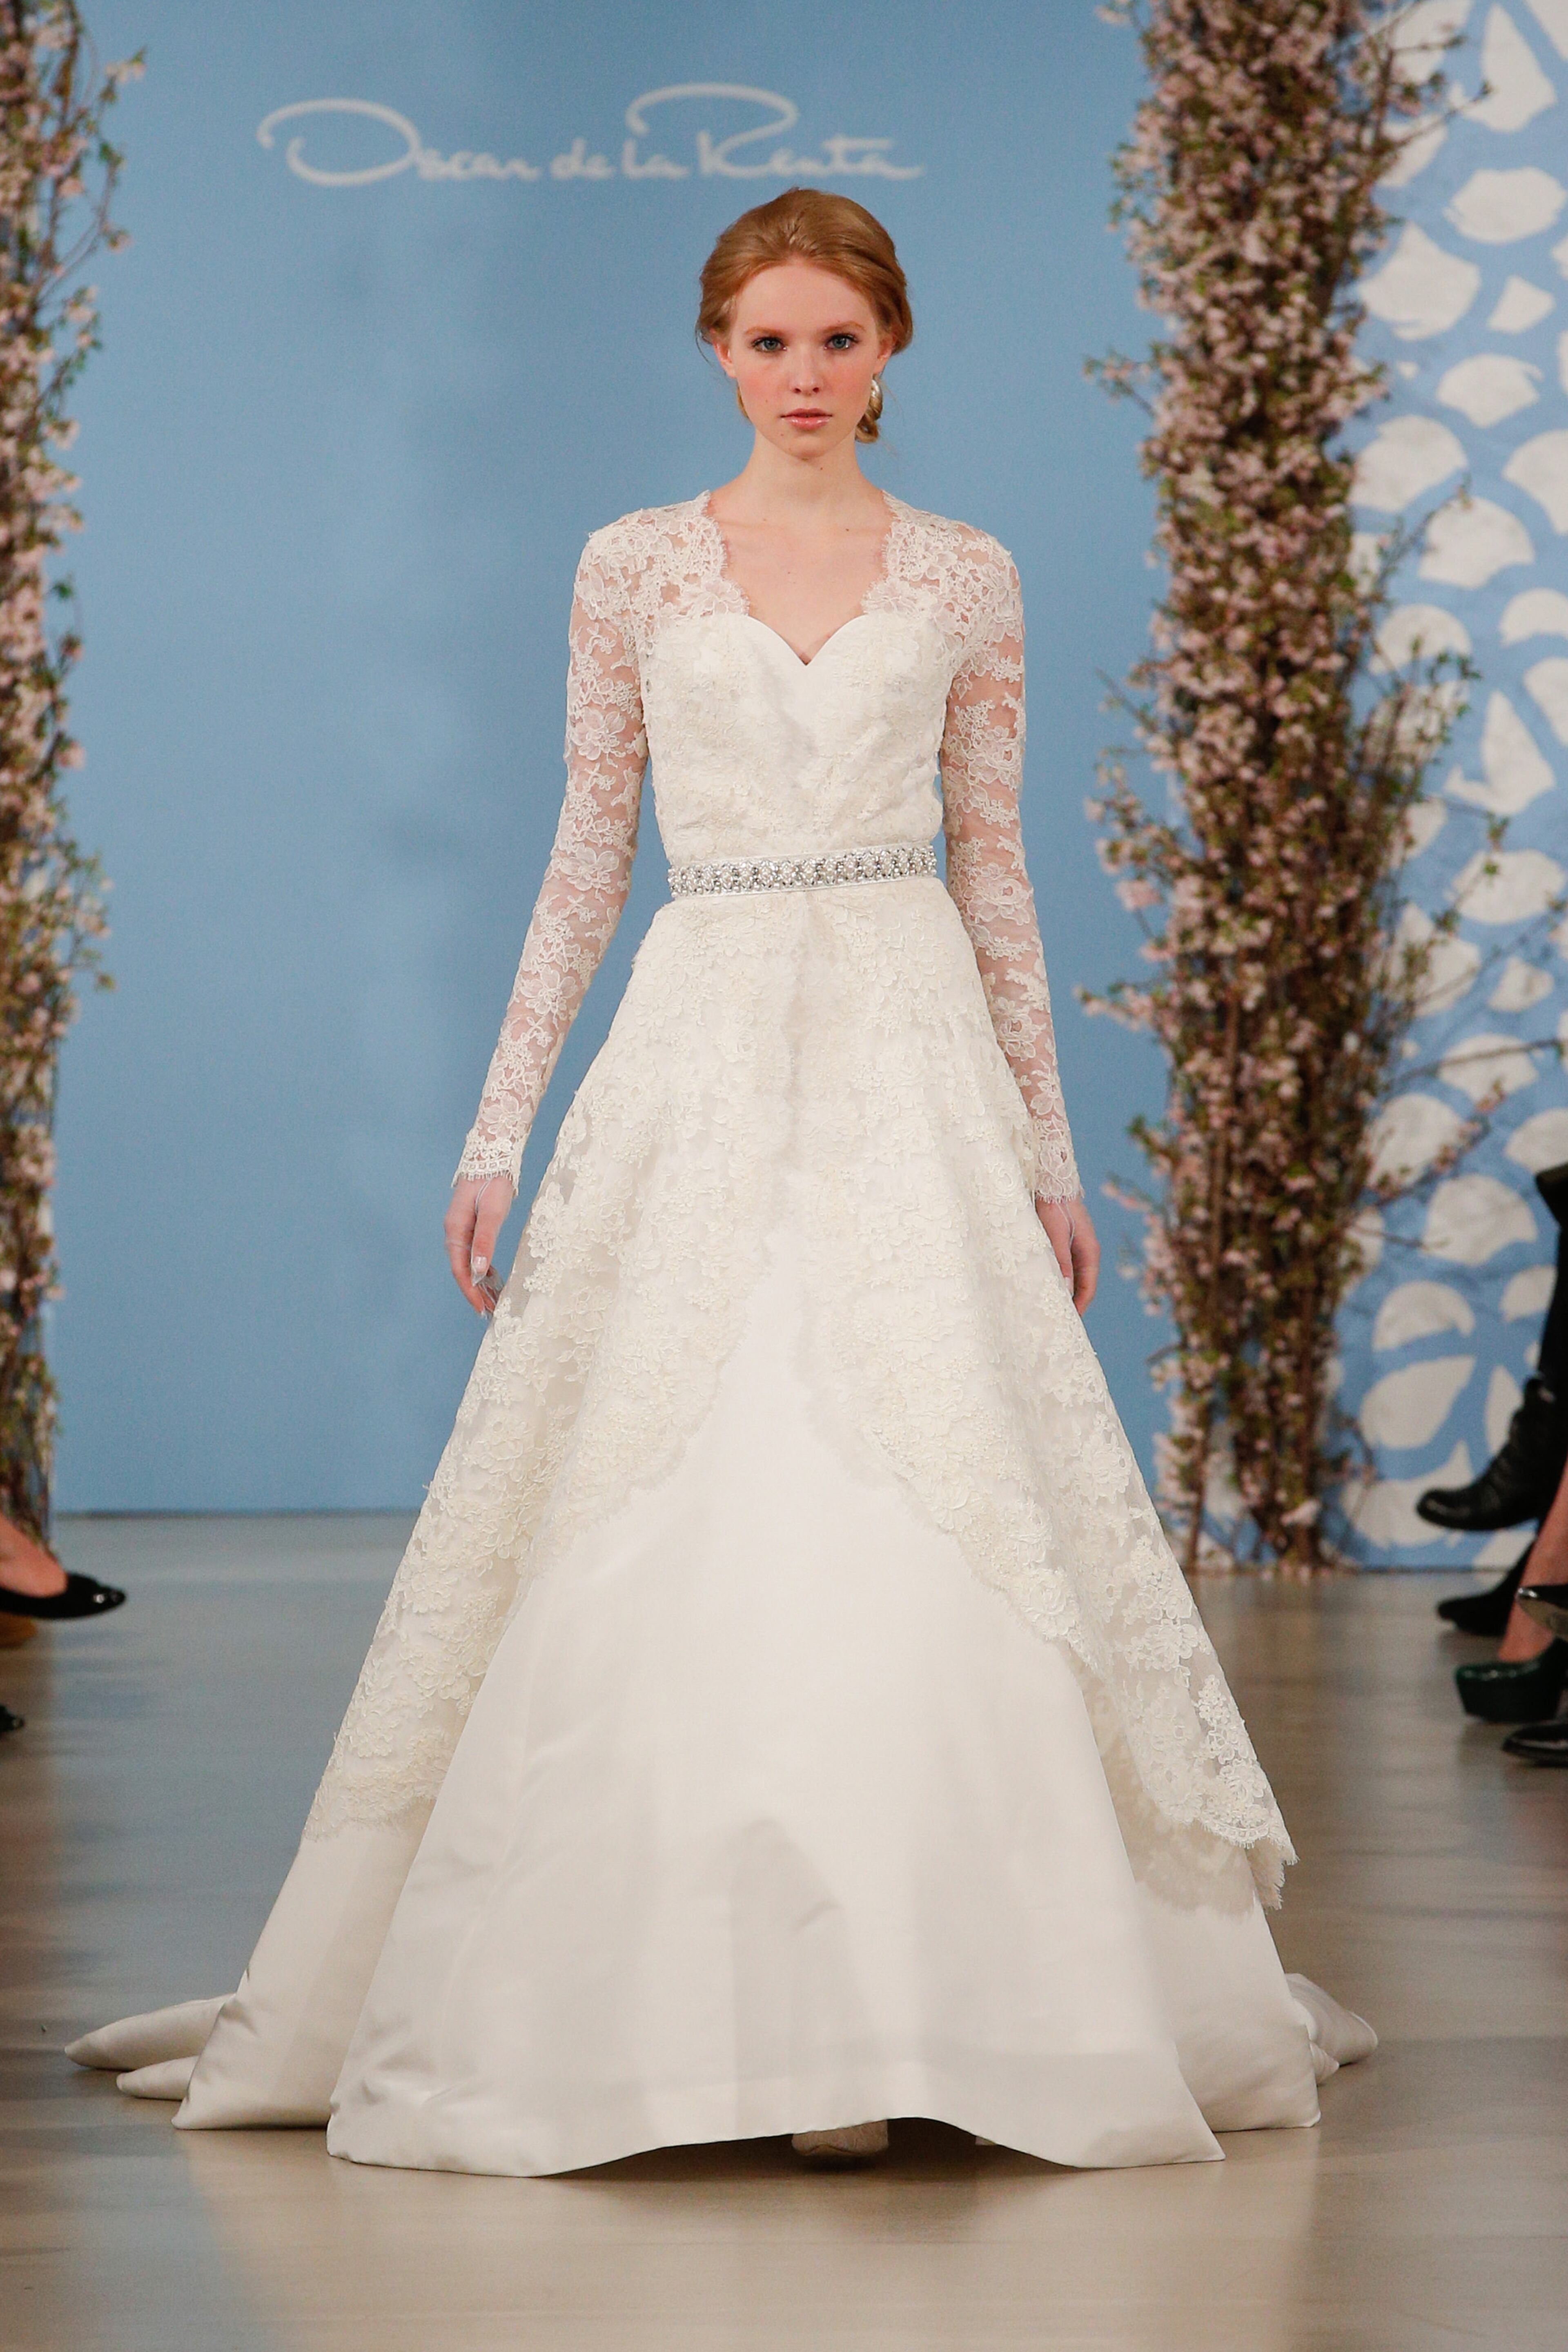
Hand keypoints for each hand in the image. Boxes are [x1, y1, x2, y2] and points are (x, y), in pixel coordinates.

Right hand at [445, 1173, 515, 1313]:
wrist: (492, 1156)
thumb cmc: (493, 1182)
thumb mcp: (493, 1213)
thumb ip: (485, 1241)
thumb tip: (479, 1270)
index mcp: (455, 1230)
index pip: (460, 1269)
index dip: (470, 1291)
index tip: (481, 1309)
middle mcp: (455, 1231)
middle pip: (463, 1269)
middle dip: (476, 1292)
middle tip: (491, 1312)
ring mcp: (462, 1228)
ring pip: (468, 1262)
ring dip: (480, 1282)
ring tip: (494, 1301)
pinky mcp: (471, 1224)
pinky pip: (474, 1253)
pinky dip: (483, 1268)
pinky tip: (493, 1278)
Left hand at [1036, 1196, 1098, 1312]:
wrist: (1052, 1183)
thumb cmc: (1054, 1208)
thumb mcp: (1056, 1237)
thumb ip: (1061, 1262)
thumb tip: (1065, 1290)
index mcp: (1090, 1252)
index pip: (1089, 1288)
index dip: (1080, 1306)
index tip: (1069, 1322)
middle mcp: (1087, 1252)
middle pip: (1083, 1285)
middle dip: (1073, 1303)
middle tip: (1059, 1321)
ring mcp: (1078, 1247)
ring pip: (1075, 1277)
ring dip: (1066, 1292)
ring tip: (1052, 1307)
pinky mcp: (1068, 1243)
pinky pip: (1067, 1267)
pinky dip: (1060, 1279)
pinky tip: (1048, 1285)